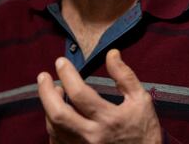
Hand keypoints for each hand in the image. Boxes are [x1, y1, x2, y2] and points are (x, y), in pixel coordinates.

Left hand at [37, 49, 161, 143]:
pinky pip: (56, 142)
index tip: (61, 61)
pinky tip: (56, 114)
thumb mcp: (140, 99)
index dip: (67, 75)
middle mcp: (92, 136)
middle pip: (58, 114)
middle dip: (45, 92)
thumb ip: (124, 75)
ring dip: (49, 108)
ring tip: (54, 92)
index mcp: (109, 119)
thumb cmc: (144, 128)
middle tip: (43, 76)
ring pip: (54, 129)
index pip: (79, 94)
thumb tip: (111, 53)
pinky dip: (52, 126)